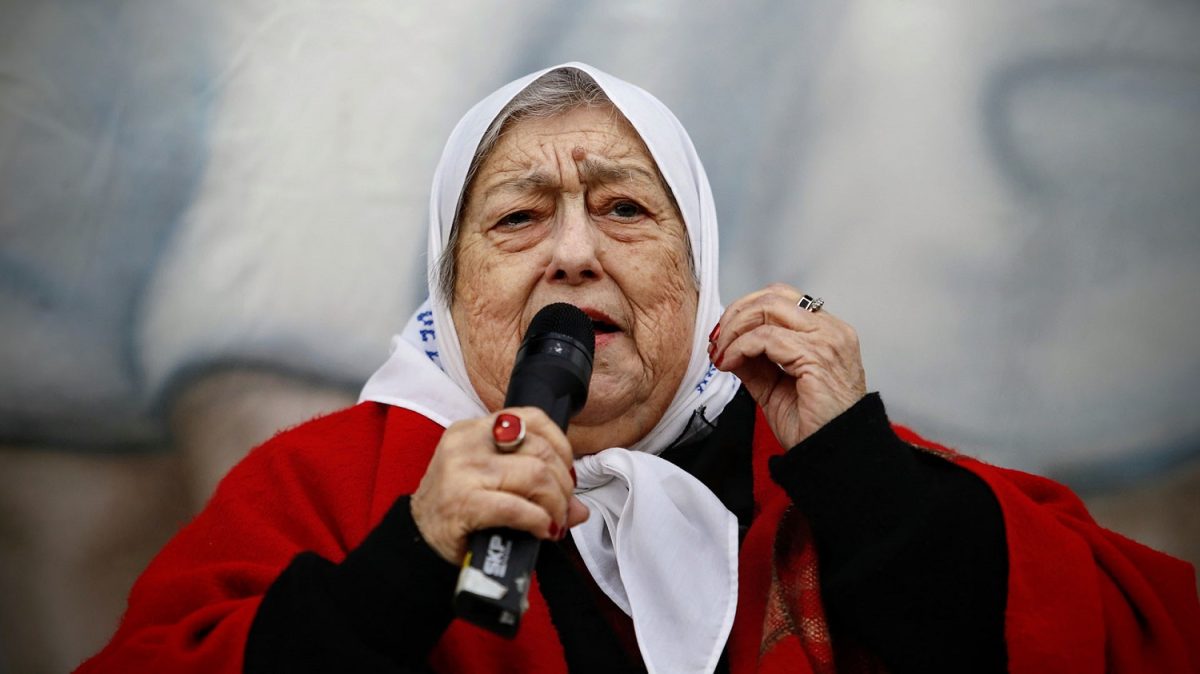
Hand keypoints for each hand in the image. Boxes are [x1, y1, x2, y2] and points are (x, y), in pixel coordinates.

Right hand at [410, 407, 590, 563]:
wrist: (418, 541)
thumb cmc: (457, 511)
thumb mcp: (493, 485)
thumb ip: (536, 486)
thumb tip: (580, 509)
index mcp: (473, 430)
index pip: (532, 419)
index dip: (561, 446)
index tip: (566, 474)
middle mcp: (467, 443)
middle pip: (540, 451)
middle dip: (562, 485)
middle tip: (562, 509)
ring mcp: (462, 470)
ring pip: (535, 475)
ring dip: (555, 505)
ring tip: (553, 522)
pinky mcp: (462, 502)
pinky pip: (517, 507)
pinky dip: (538, 521)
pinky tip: (540, 531)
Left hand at [709, 283, 865, 448]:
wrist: (833, 456)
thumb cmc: (814, 427)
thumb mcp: (774, 387)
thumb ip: (754, 362)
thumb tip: (728, 345)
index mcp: (827, 333)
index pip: (781, 299)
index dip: (746, 311)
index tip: (723, 335)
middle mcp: (831, 331)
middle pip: (773, 296)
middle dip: (735, 314)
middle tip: (717, 341)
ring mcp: (827, 340)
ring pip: (767, 308)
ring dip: (734, 329)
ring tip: (721, 354)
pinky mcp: (816, 356)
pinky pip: (765, 338)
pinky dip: (739, 347)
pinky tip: (730, 363)